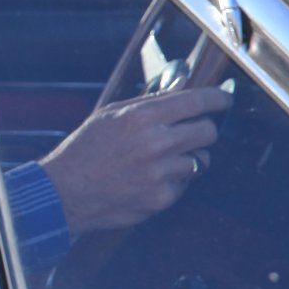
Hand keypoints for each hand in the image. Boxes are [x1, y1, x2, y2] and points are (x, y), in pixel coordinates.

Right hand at [40, 86, 230, 234]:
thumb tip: (179, 91)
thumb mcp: (108, 115)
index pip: (195, 102)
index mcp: (140, 117)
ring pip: (201, 160)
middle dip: (203, 130)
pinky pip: (185, 184)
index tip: (223, 99)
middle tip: (192, 132)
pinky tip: (150, 179)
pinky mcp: (162, 197)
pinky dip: (173, 181)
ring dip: (189, 158)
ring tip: (163, 160)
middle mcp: (154, 143)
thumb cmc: (83, 151)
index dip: (217, 99)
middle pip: (208, 131)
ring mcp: (160, 173)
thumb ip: (146, 103)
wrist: (65, 192)